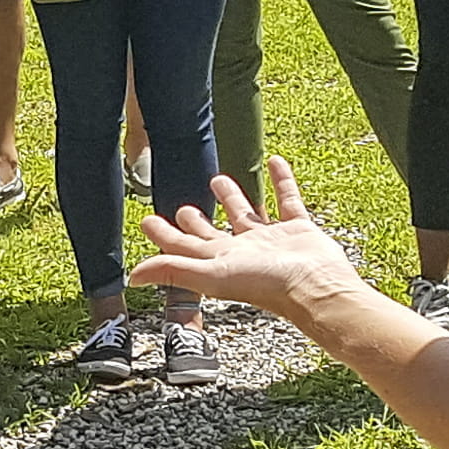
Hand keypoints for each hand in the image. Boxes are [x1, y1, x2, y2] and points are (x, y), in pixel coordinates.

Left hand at [136, 156, 367, 320]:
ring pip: (247, 215)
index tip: (148, 221)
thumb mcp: (212, 274)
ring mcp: (272, 241)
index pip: (184, 247)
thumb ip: (173, 270)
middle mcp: (243, 252)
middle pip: (213, 234)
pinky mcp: (299, 229)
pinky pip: (287, 199)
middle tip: (183, 208)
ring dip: (233, 199)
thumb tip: (133, 276)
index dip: (164, 235)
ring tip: (219, 180)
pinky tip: (276, 163)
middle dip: (197, 221)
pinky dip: (282, 181)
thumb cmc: (266, 285)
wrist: (315, 286)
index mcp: (219, 262)